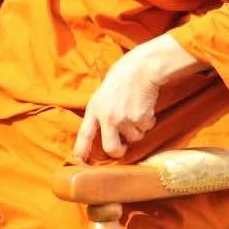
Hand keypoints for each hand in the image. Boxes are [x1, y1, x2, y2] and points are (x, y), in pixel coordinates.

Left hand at [74, 42, 168, 161]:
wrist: (140, 69)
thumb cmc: (121, 79)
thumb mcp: (102, 95)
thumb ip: (100, 112)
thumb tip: (102, 132)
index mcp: (94, 109)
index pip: (84, 133)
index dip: (81, 148)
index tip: (80, 160)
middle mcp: (107, 117)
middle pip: (111, 148)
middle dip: (118, 152)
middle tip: (122, 148)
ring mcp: (124, 119)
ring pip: (134, 138)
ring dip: (137, 130)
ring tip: (135, 112)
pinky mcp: (140, 118)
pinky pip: (146, 128)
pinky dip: (148, 121)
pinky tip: (144, 107)